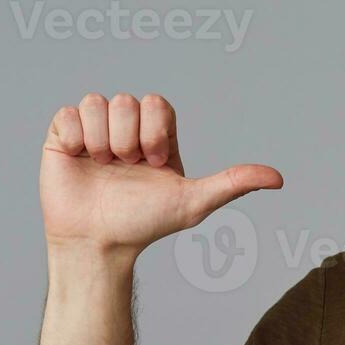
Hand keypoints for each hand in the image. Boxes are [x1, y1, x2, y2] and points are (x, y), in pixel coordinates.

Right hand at [39, 93, 281, 255]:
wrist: (99, 243)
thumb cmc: (146, 224)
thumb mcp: (194, 203)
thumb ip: (234, 183)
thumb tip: (280, 178)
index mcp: (157, 136)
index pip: (158, 103)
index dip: (155, 130)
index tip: (154, 163)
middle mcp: (126, 129)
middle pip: (127, 101)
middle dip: (128, 139)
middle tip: (126, 168)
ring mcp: (95, 131)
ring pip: (98, 102)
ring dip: (102, 141)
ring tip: (102, 167)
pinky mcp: (64, 136)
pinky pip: (69, 112)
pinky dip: (77, 138)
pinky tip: (81, 162)